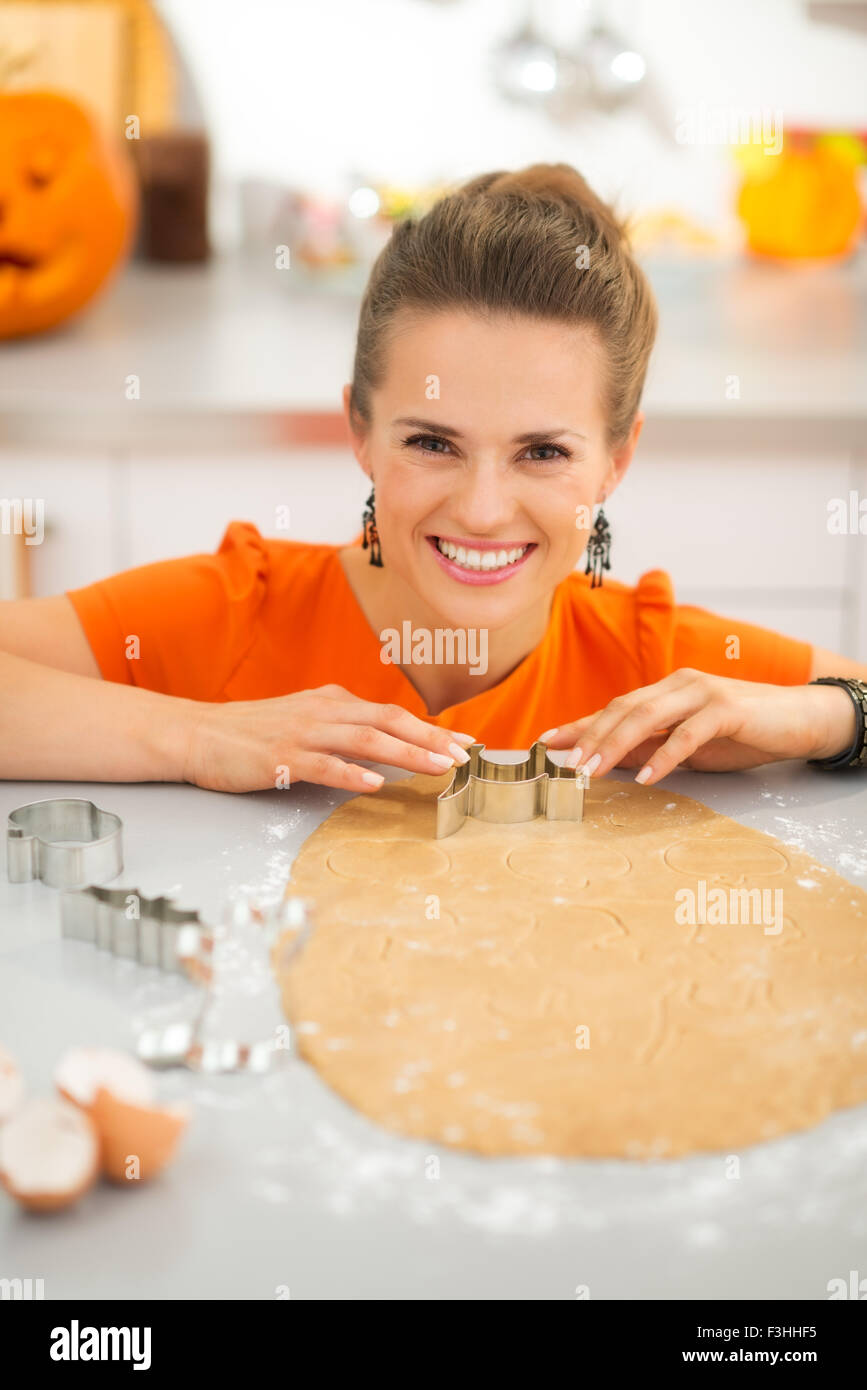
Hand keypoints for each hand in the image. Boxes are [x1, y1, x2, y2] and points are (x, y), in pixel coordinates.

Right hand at [181, 684, 473, 793]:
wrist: (197, 733)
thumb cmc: (250, 733)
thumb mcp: (303, 719)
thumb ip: (340, 728)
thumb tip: (381, 746)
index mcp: (332, 702)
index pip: (391, 713)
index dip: (430, 728)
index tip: (463, 743)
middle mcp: (324, 711)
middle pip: (389, 720)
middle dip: (431, 738)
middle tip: (464, 754)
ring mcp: (303, 733)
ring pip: (366, 739)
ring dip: (407, 753)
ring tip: (438, 766)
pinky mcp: (281, 757)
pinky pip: (323, 765)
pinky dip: (352, 773)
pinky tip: (375, 784)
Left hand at [538, 668, 856, 785]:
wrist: (800, 719)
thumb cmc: (742, 732)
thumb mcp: (688, 745)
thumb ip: (651, 747)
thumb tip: (609, 762)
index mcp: (665, 692)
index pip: (614, 708)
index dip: (579, 725)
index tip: (545, 743)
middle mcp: (678, 685)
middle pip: (623, 709)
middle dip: (589, 737)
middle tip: (565, 765)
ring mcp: (701, 693)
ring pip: (647, 716)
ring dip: (615, 745)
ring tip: (592, 771)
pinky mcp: (727, 708)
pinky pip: (688, 733)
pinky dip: (665, 756)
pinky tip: (647, 777)